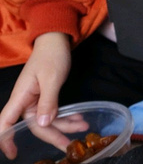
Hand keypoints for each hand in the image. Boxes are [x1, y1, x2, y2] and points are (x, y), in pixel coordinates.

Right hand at [0, 32, 72, 156]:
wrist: (57, 41)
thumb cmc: (52, 56)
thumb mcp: (52, 78)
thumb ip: (48, 101)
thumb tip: (42, 124)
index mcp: (20, 97)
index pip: (6, 123)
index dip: (7, 140)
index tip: (14, 154)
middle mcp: (25, 101)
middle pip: (34, 125)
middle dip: (53, 135)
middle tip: (70, 145)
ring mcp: (35, 100)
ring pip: (47, 120)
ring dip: (64, 125)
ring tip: (84, 126)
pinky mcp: (45, 97)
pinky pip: (53, 112)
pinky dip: (66, 116)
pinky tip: (79, 117)